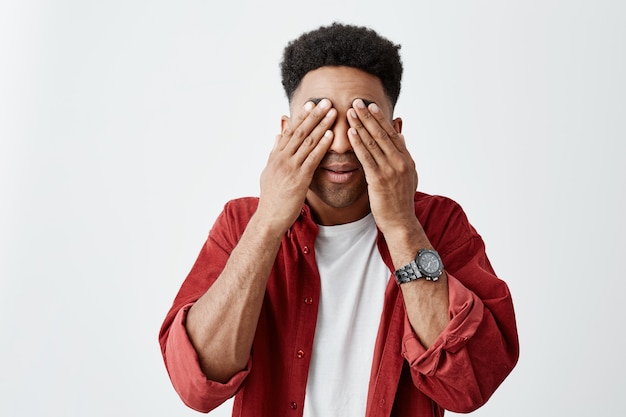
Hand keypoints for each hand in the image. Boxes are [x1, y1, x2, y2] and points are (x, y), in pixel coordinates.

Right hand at [257, 99, 336, 233]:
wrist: (269, 218)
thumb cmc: (271, 198)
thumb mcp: (269, 171)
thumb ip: (275, 152)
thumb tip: (277, 135)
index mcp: (276, 156)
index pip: (290, 131)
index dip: (302, 117)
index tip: (312, 104)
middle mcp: (282, 158)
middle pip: (300, 132)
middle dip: (314, 116)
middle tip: (326, 102)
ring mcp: (290, 168)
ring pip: (307, 142)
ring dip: (321, 126)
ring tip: (333, 113)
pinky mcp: (299, 179)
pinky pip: (312, 159)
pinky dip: (322, 146)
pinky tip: (331, 136)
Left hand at [347, 99, 418, 237]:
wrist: (401, 222)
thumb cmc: (400, 201)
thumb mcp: (407, 175)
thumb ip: (403, 154)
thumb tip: (400, 135)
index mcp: (406, 159)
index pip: (392, 134)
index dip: (380, 119)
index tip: (370, 106)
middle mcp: (400, 162)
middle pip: (382, 134)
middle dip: (368, 117)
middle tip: (357, 102)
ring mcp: (391, 170)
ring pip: (373, 143)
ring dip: (360, 125)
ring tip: (350, 112)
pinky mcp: (379, 180)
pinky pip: (366, 158)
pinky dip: (358, 144)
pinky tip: (350, 133)